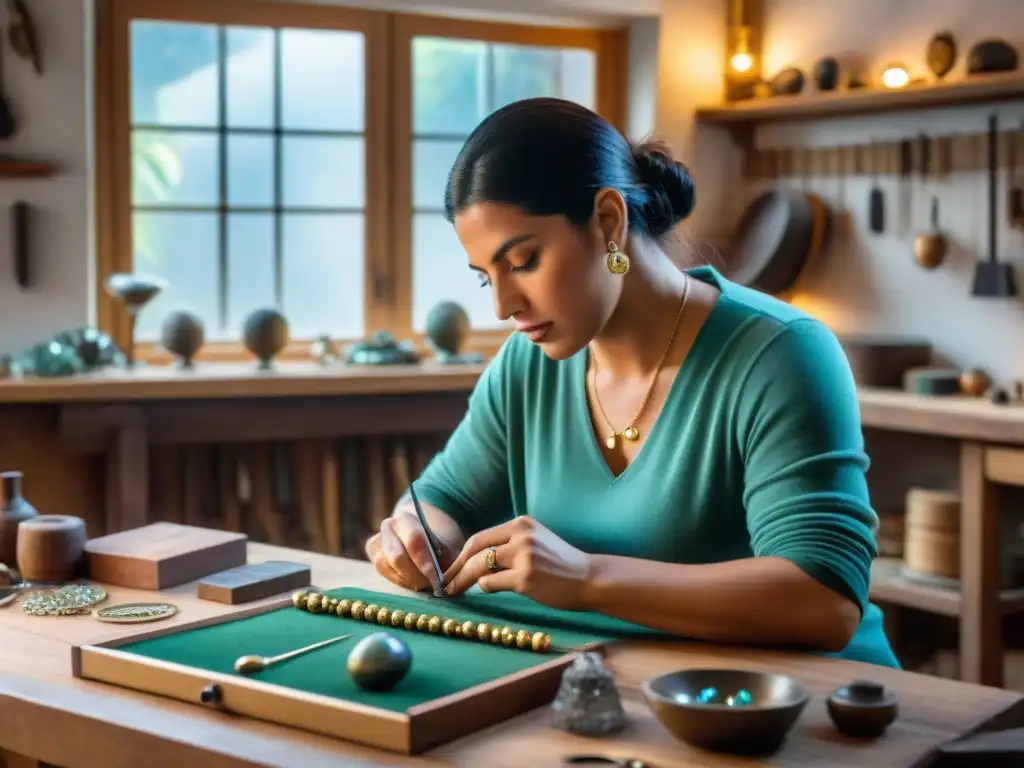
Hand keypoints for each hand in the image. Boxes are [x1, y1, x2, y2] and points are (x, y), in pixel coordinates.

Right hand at [365, 511, 457, 592]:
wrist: (422, 543)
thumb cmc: (436, 547)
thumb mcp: (446, 550)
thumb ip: (445, 561)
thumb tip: (442, 582)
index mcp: (408, 518)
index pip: (414, 540)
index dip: (423, 561)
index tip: (434, 577)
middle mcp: (388, 525)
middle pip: (397, 557)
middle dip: (415, 575)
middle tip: (430, 585)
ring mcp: (377, 540)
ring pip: (387, 567)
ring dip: (406, 580)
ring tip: (422, 583)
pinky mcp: (372, 555)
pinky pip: (382, 573)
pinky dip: (398, 581)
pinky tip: (410, 581)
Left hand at [442, 517, 591, 609]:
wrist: (589, 578)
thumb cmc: (561, 564)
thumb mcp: (535, 542)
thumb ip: (509, 545)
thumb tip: (476, 560)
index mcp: (521, 524)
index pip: (480, 538)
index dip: (461, 555)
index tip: (451, 568)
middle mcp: (521, 536)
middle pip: (475, 550)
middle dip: (455, 568)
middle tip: (445, 582)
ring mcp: (523, 556)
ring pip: (479, 566)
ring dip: (463, 580)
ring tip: (454, 590)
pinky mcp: (526, 578)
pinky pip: (491, 583)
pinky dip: (485, 588)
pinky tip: (487, 591)